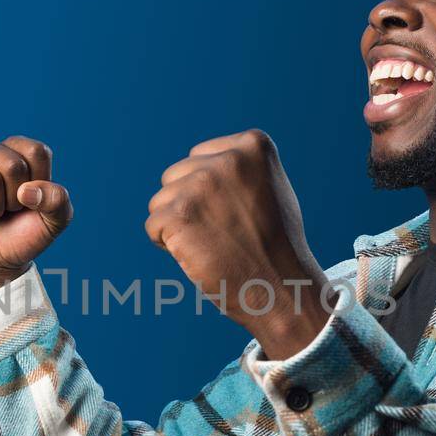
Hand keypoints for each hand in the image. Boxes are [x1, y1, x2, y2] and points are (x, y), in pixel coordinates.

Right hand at [0, 136, 72, 302]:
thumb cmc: (22, 237)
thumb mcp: (54, 221)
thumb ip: (57, 199)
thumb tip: (26, 190)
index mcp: (21, 153)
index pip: (36, 152)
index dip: (38, 183)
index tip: (30, 200)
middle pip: (13, 165)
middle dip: (14, 199)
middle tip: (7, 210)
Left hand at [145, 129, 329, 358]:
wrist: (282, 289)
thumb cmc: (277, 245)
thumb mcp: (269, 189)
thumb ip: (238, 169)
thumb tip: (200, 164)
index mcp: (253, 145)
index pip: (199, 158)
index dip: (209, 192)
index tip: (237, 215)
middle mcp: (228, 159)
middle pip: (175, 176)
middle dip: (190, 206)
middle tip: (224, 234)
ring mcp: (202, 184)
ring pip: (160, 201)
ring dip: (178, 226)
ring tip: (213, 244)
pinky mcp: (180, 213)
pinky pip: (153, 225)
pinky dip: (168, 245)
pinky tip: (200, 255)